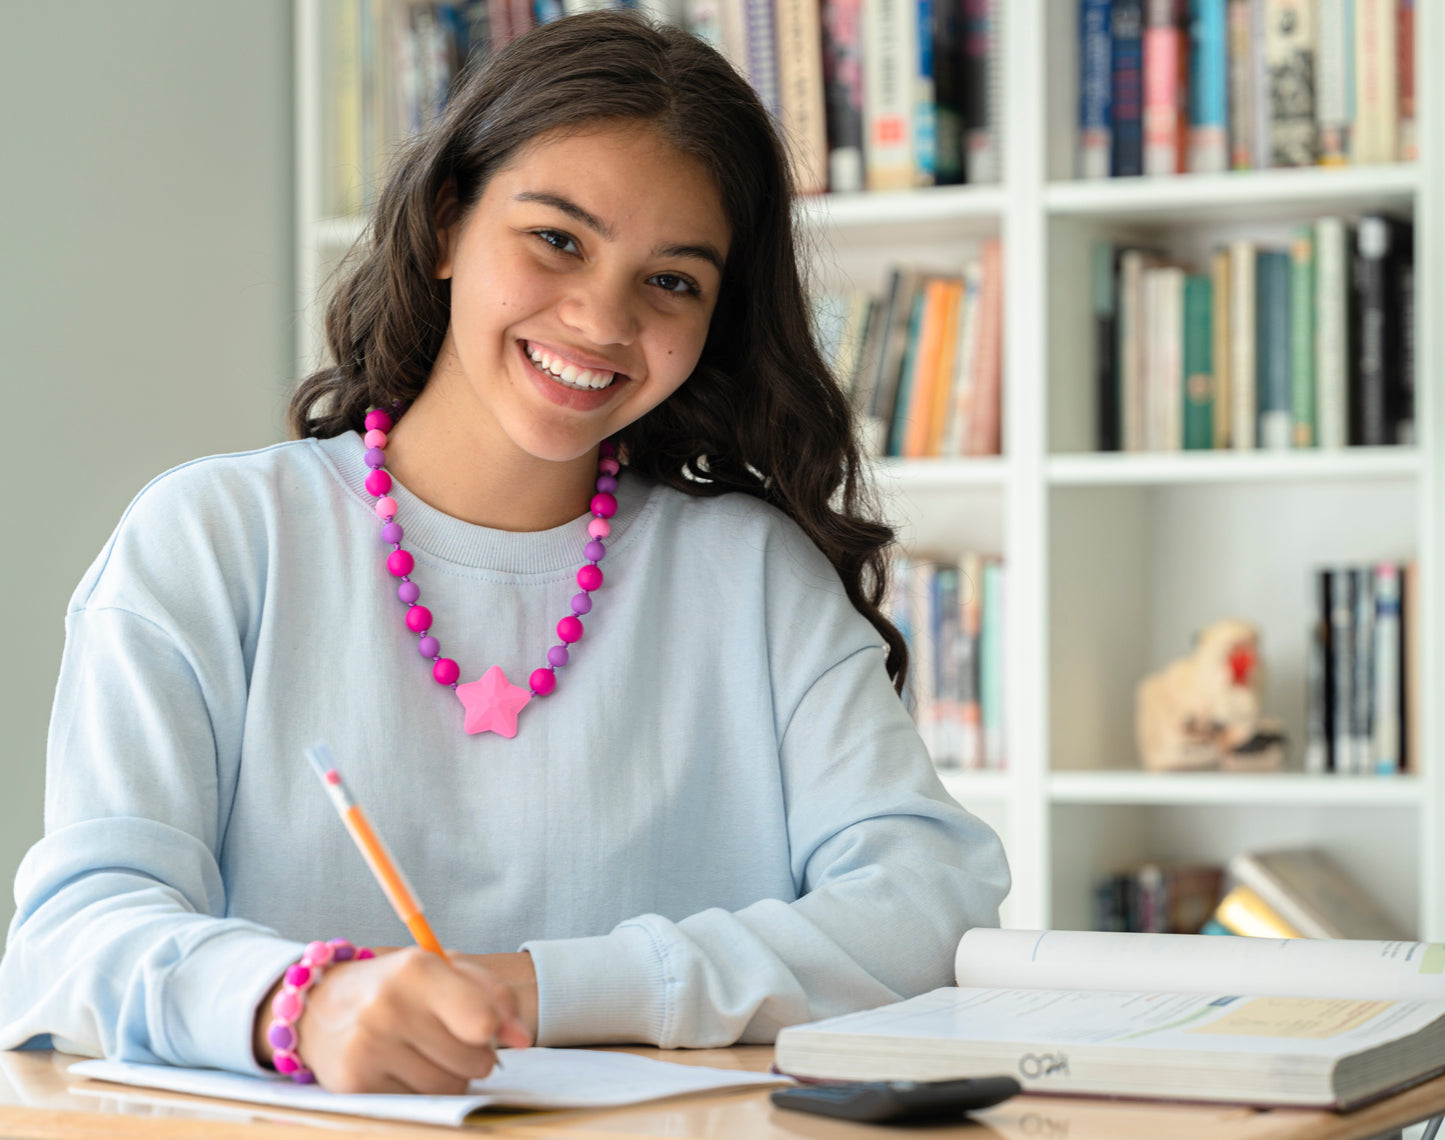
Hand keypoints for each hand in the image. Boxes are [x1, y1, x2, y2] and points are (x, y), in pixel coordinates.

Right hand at [253, 948, 531, 1092]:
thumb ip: (493, 995)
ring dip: (449, 1076)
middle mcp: (389, 1007)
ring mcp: (369, 1047)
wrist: (318, 1005)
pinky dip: (419, 1091)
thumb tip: (521, 1038)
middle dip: (474, 1055)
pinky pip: (418, 1103)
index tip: (488, 1030)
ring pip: (449, 1087)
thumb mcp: (444, 970)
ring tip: (425, 1052)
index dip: (495, 1031)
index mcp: (417, 968)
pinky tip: (399, 1067)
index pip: (481, 1021)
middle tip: (450, 1038)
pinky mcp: (355, 1084)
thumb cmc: (396, 986)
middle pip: (473, 1061)